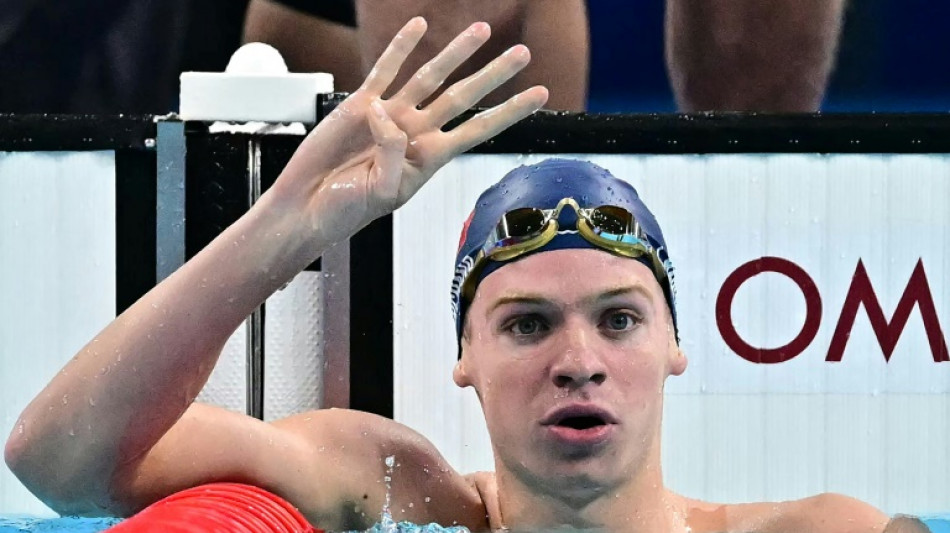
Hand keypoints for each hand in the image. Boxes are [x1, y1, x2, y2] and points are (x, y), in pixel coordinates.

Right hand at [270, 17, 548, 247]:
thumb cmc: (345, 210)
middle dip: (494, 74)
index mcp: (429, 159)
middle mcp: (416, 133)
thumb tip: (387, 112)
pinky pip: (387, 69)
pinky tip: (419, 26)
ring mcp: (390, 115)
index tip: (540, 95)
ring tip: (481, 30)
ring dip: (456, 53)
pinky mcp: (360, 104)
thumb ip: (395, 154)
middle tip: (522, 53)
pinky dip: (402, 47)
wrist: (306, 207)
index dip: (510, 112)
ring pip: (431, 76)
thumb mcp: (383, 192)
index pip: (479, 129)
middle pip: (464, 96)